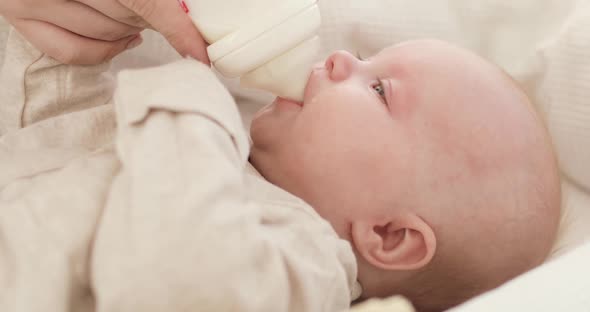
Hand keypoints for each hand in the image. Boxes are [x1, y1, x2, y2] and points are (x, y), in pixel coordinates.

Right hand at [0, 0, 208, 64]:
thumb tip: (185, 9)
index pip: (145, 2)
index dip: (177, 27)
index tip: (199, 51)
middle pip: (126, 18)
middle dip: (152, 19)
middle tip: (163, 10)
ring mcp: (29, 0)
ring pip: (104, 36)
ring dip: (129, 31)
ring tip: (137, 15)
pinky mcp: (19, 16)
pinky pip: (72, 52)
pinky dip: (104, 51)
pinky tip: (123, 37)